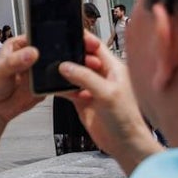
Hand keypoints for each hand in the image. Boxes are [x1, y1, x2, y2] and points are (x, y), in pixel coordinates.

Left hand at [0, 36, 44, 126]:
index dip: (42, 39)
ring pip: (53, 68)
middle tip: (45, 64)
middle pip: (47, 52)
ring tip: (43, 77)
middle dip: (50, 57)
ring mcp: (37, 73)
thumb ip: (14, 61)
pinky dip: (53, 85)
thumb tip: (31, 53)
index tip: (47, 43)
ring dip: (53, 71)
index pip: (34, 36)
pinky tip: (46, 87)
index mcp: (18, 46)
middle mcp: (29, 57)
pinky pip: (54, 84)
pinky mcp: (43, 86)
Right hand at [58, 33, 162, 172]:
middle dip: (69, 55)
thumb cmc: (127, 120)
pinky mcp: (83, 101)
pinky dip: (60, 88)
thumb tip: (66, 66)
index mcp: (114, 68)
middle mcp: (102, 76)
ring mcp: (92, 89)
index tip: (68, 34)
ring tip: (51, 68)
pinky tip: (53, 86)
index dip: (83, 40)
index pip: (97, 47)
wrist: (125, 144)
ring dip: (63, 73)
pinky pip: (68, 90)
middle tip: (55, 52)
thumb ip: (85, 77)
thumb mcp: (107, 93)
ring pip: (73, 74)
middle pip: (82, 59)